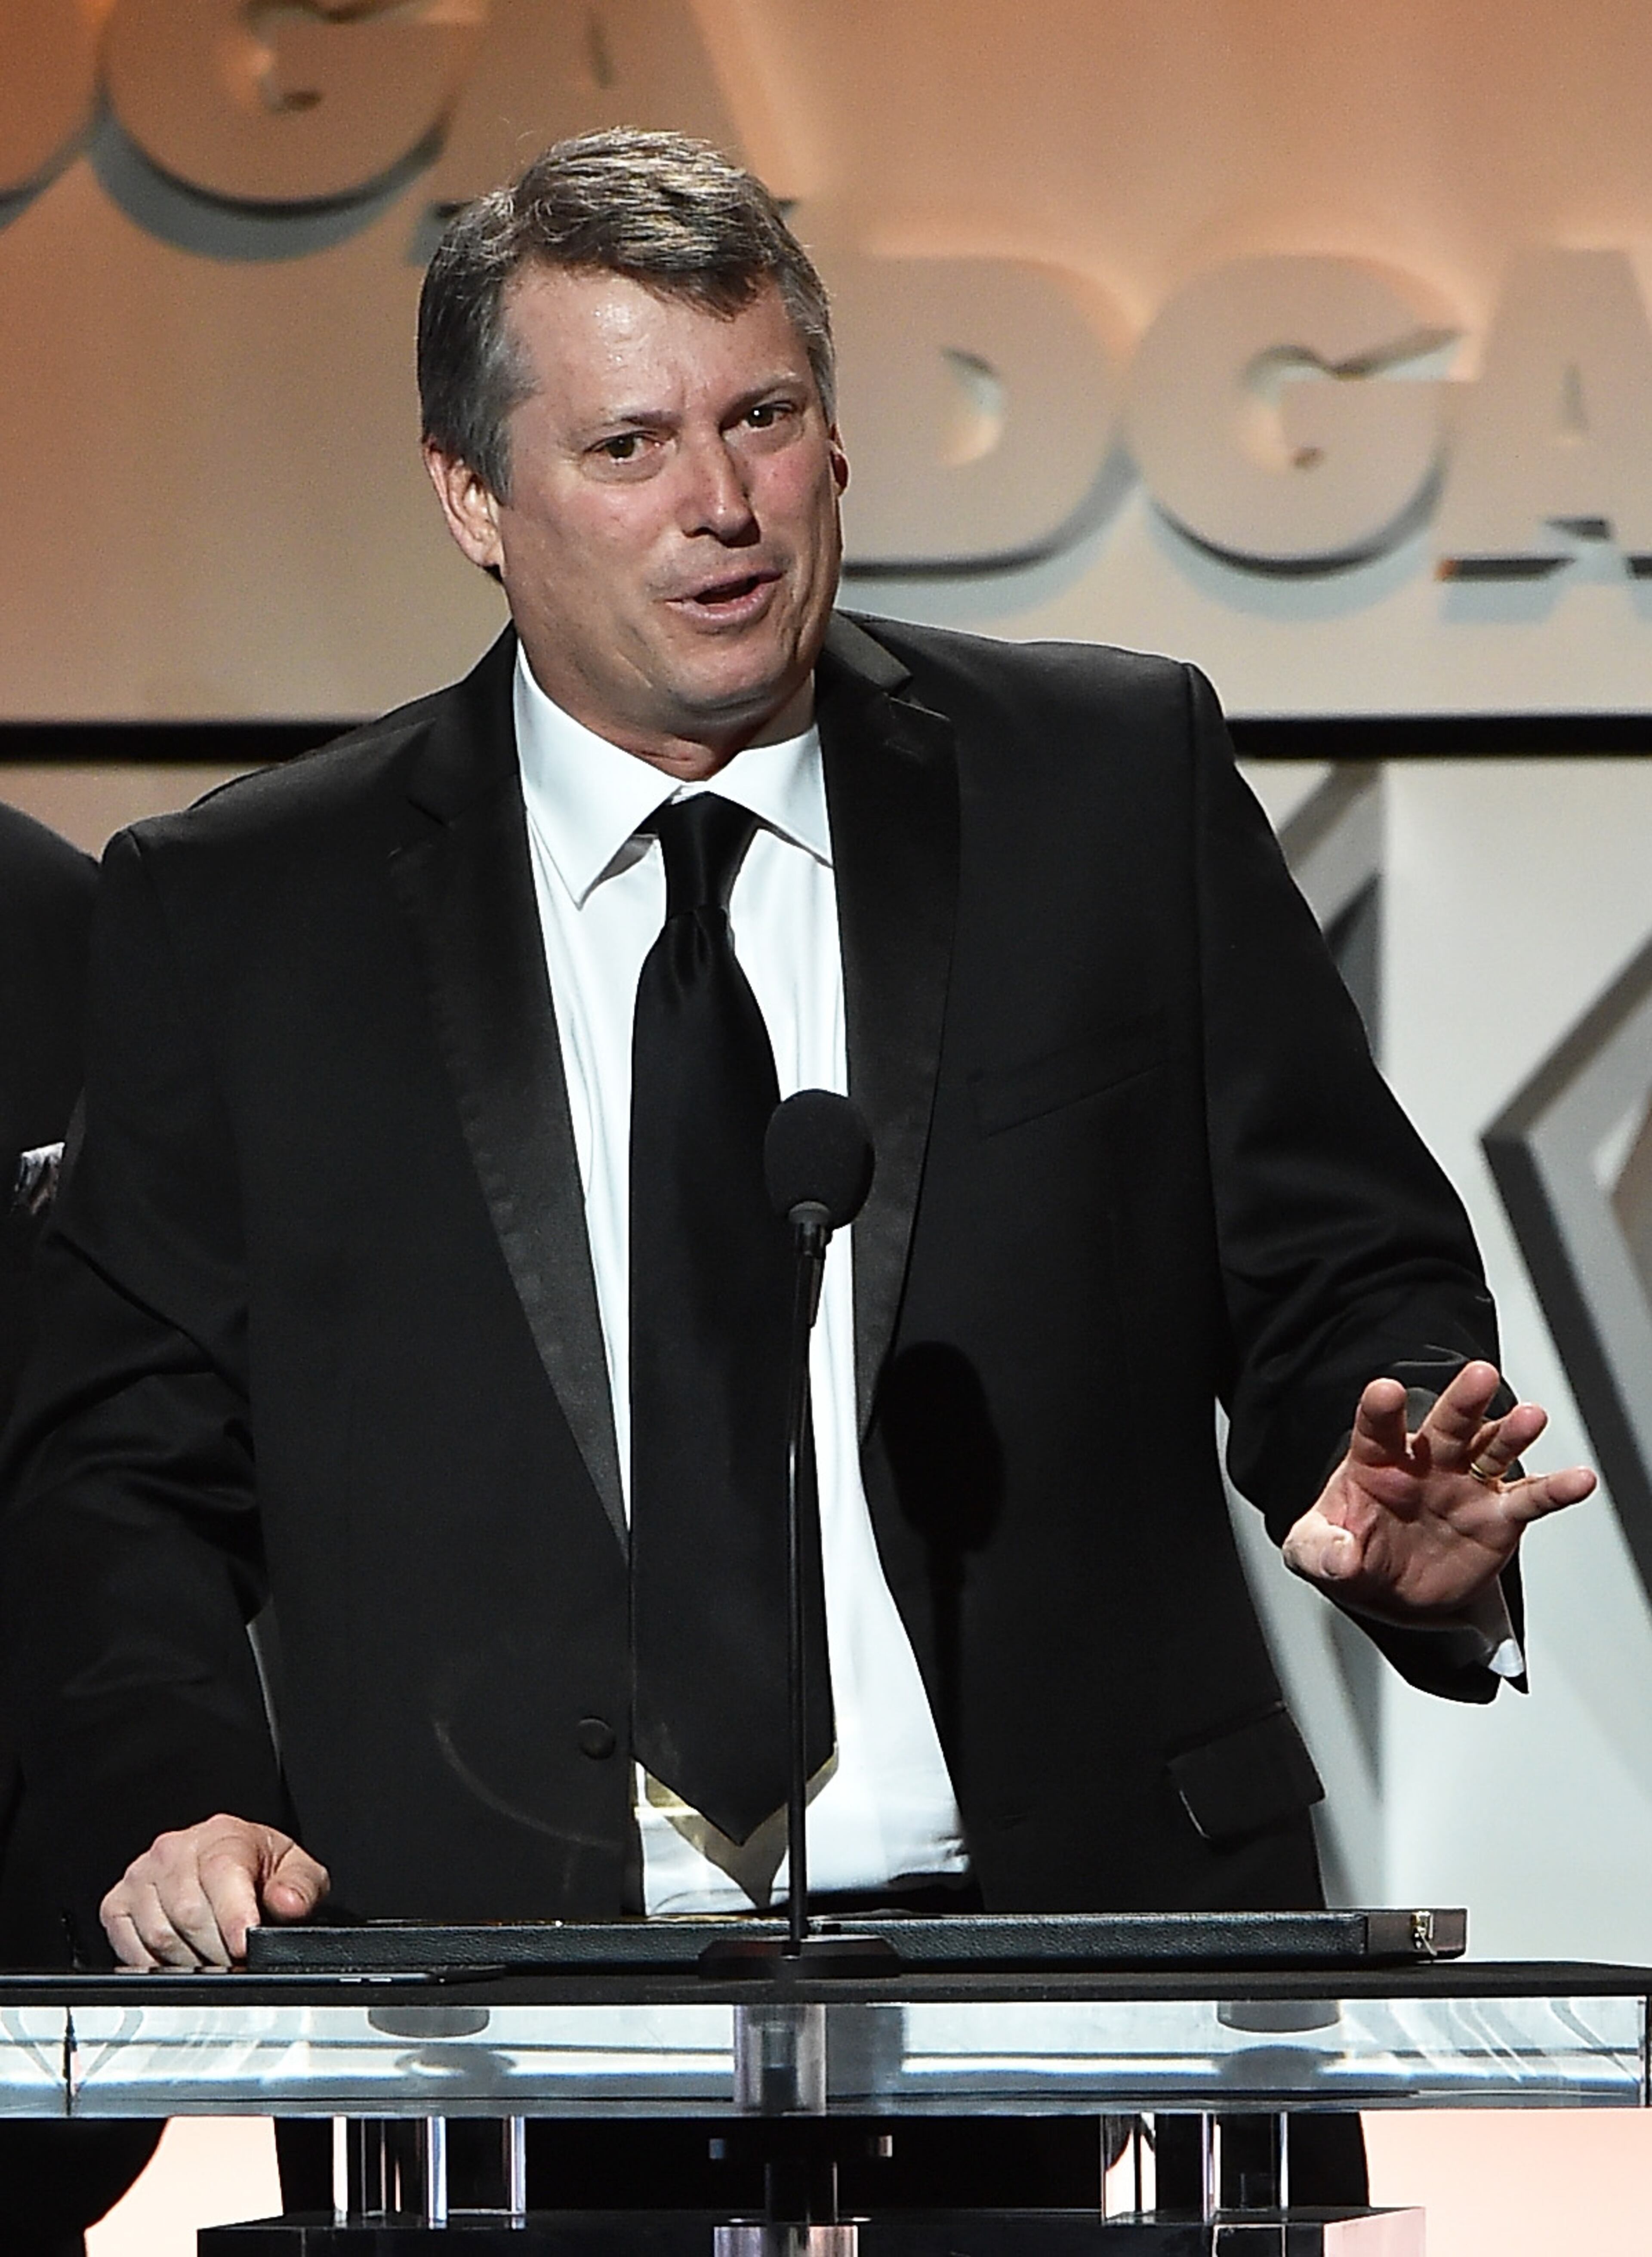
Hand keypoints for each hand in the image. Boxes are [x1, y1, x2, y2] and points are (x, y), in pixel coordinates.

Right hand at [101, 1813, 329, 1969]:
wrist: (229, 1863)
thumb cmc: (258, 1869)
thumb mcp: (295, 1871)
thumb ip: (301, 1886)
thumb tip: (288, 1902)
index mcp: (221, 1835)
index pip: (222, 1874)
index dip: (234, 1916)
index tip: (245, 1946)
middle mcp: (174, 1850)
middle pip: (189, 1914)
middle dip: (218, 1949)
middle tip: (237, 1961)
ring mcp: (141, 1876)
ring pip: (160, 1935)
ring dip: (191, 1961)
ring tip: (214, 1959)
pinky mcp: (116, 1904)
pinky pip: (130, 1947)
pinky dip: (156, 1964)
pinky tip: (182, 1959)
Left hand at [1281, 1360, 1594, 1622]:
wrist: (1392, 1591)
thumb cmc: (1349, 1554)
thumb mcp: (1312, 1554)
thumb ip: (1318, 1551)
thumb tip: (1342, 1558)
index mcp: (1375, 1461)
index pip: (1376, 1428)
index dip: (1379, 1409)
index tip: (1383, 1390)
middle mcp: (1426, 1462)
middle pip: (1445, 1424)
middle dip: (1462, 1400)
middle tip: (1479, 1375)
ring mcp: (1466, 1485)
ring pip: (1493, 1449)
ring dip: (1512, 1432)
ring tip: (1532, 1417)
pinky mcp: (1498, 1516)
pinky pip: (1531, 1498)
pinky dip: (1557, 1489)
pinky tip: (1579, 1480)